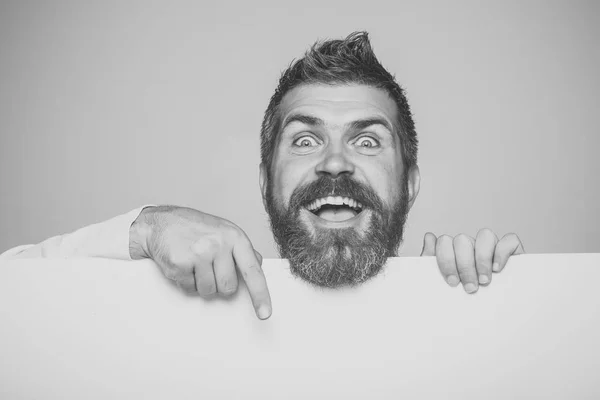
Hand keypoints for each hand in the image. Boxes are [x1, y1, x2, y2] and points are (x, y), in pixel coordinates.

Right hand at [129, 205, 271, 319]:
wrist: (161, 222)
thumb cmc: (195, 228)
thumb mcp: (224, 231)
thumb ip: (241, 249)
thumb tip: (258, 265)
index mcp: (235, 237)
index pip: (252, 271)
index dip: (260, 295)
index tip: (265, 313)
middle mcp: (219, 244)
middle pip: (229, 288)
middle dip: (219, 283)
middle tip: (209, 266)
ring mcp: (199, 253)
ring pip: (209, 291)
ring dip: (201, 283)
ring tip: (195, 263)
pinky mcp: (180, 264)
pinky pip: (190, 289)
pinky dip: (186, 281)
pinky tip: (183, 264)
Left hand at [420, 229, 524, 293]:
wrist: (492, 319)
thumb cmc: (462, 301)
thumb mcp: (443, 286)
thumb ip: (431, 263)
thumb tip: (429, 237)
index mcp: (453, 252)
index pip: (444, 242)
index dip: (446, 260)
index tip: (452, 282)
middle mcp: (471, 247)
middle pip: (462, 240)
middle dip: (464, 265)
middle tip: (469, 288)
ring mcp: (491, 247)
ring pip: (485, 235)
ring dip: (482, 259)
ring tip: (484, 281)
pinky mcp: (513, 252)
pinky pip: (509, 241)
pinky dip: (502, 253)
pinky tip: (497, 269)